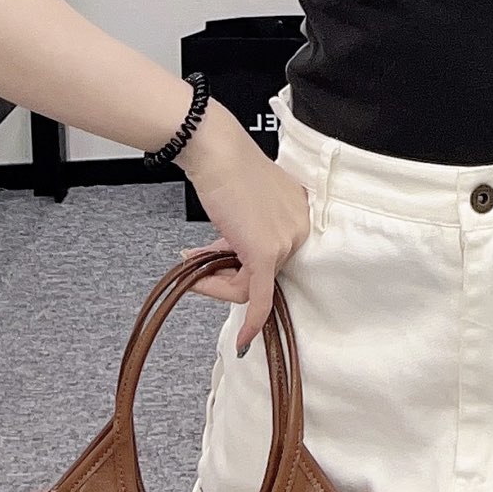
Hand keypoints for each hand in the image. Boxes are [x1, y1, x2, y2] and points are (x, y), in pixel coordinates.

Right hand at [176, 124, 312, 355]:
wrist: (215, 151)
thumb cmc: (226, 167)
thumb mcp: (245, 205)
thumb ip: (246, 233)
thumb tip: (228, 259)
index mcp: (300, 216)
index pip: (273, 256)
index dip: (238, 261)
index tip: (218, 261)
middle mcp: (300, 230)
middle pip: (261, 273)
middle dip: (223, 272)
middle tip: (197, 262)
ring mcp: (286, 242)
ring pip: (249, 286)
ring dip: (215, 281)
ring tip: (192, 261)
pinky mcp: (267, 253)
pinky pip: (258, 297)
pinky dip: (252, 321)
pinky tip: (243, 340)